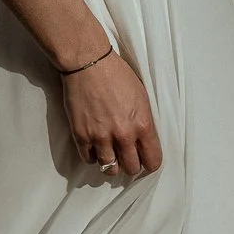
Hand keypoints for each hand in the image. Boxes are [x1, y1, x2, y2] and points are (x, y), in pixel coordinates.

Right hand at [61, 51, 162, 179]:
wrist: (89, 64)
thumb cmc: (117, 74)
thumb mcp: (142, 97)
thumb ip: (144, 121)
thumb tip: (145, 140)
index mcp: (142, 125)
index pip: (152, 160)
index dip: (150, 163)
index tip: (146, 160)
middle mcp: (123, 135)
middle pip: (131, 168)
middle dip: (132, 165)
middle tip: (128, 157)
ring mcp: (101, 137)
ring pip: (109, 169)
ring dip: (112, 164)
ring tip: (112, 155)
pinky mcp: (81, 136)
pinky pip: (89, 159)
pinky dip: (93, 157)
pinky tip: (96, 148)